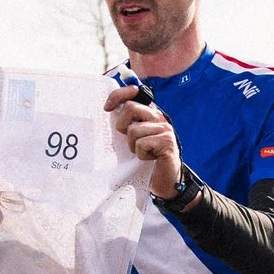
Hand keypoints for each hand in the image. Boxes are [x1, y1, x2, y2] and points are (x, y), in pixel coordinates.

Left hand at [105, 84, 183, 199]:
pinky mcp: (166, 142)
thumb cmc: (148, 158)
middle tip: (130, 140)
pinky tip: (151, 158)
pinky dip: (142, 155)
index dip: (118, 95)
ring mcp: (165, 129)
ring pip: (133, 130)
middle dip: (122, 126)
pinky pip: (141, 144)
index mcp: (150, 113)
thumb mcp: (135, 137)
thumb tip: (108, 110)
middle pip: (130, 108)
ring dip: (133, 146)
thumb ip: (127, 123)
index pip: (134, 93)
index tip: (107, 108)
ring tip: (144, 152)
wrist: (165, 180)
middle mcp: (159, 117)